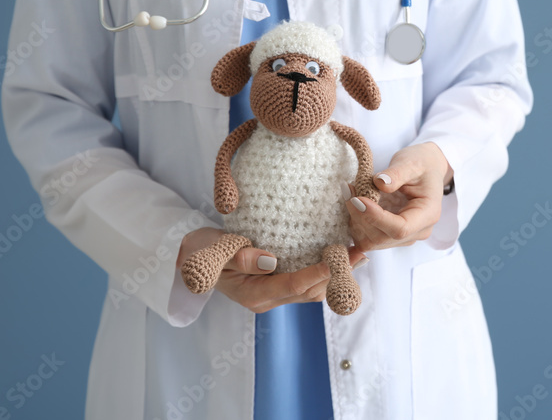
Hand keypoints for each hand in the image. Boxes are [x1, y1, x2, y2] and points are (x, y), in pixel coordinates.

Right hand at [177, 227, 367, 312]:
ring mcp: (272, 296)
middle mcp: (266, 300)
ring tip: (360, 255)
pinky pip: (306, 283)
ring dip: (337, 275)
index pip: (293, 284)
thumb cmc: (200, 251)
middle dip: (337, 274)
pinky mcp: (276, 287)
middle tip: (361, 253)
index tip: (340, 256)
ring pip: (312, 290)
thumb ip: (241, 257)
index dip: (318, 271)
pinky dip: (325, 271)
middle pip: (309, 290)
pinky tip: (340, 257)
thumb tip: (271, 261)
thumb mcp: (214, 251)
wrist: (189, 258)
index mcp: (253, 294)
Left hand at [345, 142, 452, 250]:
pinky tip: (350, 209)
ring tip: (349, 193)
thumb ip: (396, 173)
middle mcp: (417, 231)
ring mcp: (404, 237)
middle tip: (348, 190)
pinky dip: (356, 226)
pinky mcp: (390, 235)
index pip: (401, 228)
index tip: (358, 199)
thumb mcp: (411, 163)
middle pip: (382, 237)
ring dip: (355, 220)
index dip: (376, 217)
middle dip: (360, 216)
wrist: (425, 169)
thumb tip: (380, 183)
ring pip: (371, 241)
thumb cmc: (421, 165)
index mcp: (427, 215)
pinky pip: (368, 239)